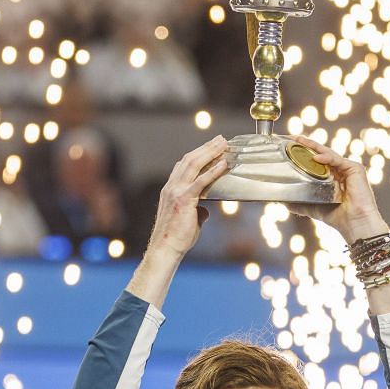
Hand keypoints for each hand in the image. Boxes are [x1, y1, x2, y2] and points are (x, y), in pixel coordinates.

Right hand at [144, 138, 229, 258]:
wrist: (166, 248)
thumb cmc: (176, 237)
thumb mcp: (187, 220)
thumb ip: (196, 211)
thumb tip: (205, 211)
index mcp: (170, 189)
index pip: (183, 165)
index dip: (198, 154)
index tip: (211, 147)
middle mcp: (172, 186)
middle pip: (189, 160)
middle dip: (206, 147)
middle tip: (221, 139)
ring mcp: (176, 192)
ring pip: (193, 165)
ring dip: (210, 152)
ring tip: (223, 144)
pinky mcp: (184, 200)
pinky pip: (200, 182)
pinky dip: (213, 171)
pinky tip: (223, 164)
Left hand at [285, 136, 387, 242]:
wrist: (354, 223)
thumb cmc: (337, 217)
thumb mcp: (312, 207)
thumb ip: (299, 203)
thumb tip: (283, 201)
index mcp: (332, 177)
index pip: (316, 160)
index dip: (304, 152)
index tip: (290, 144)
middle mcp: (340, 170)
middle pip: (321, 154)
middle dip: (307, 144)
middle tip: (292, 138)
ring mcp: (348, 168)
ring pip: (328, 154)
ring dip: (314, 146)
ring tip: (300, 141)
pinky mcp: (355, 169)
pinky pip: (338, 160)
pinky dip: (327, 158)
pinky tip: (316, 158)